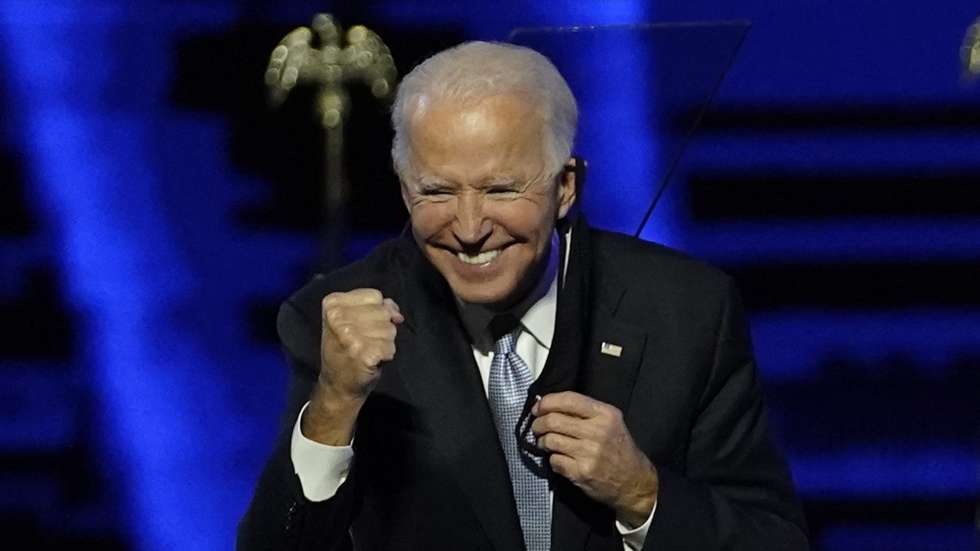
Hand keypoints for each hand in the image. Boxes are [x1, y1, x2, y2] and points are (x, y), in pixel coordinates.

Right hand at [303, 288, 402, 444]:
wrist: (337, 384)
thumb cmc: (345, 349)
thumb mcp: (351, 319)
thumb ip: (375, 307)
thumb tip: (396, 313)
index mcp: (333, 303)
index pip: (375, 295)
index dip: (377, 310)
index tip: (364, 324)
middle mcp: (338, 317)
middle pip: (384, 312)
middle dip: (382, 327)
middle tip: (364, 340)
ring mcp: (350, 336)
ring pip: (390, 329)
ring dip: (384, 342)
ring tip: (367, 350)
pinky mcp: (363, 353)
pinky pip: (390, 347)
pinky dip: (386, 355)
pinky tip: (371, 360)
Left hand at [531, 391, 658, 526]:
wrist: (633, 481)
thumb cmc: (618, 448)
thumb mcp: (610, 422)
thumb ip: (584, 412)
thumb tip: (548, 405)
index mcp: (605, 414)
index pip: (568, 400)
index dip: (547, 402)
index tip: (538, 407)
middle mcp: (597, 432)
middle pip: (553, 420)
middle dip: (538, 423)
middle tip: (537, 427)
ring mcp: (589, 453)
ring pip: (550, 440)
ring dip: (543, 441)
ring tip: (546, 443)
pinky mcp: (581, 472)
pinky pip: (554, 460)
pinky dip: (552, 459)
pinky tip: (560, 459)